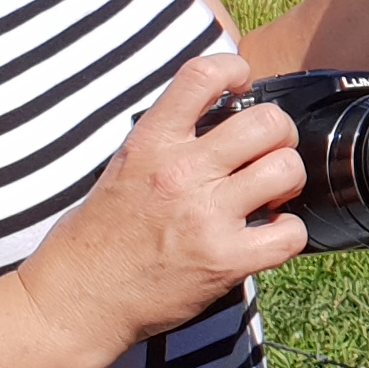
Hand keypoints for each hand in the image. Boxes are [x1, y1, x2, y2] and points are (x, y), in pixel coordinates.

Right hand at [17, 55, 309, 363]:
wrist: (78, 299)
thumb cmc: (98, 235)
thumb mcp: (123, 166)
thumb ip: (167, 138)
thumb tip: (214, 112)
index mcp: (152, 142)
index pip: (203, 74)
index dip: (234, 69)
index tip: (240, 84)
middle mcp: (182, 172)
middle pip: (268, 122)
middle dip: (279, 134)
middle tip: (267, 152)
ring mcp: (206, 216)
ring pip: (286, 169)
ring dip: (287, 180)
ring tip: (270, 194)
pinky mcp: (224, 260)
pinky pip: (290, 234)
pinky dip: (289, 234)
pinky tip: (268, 235)